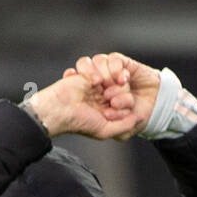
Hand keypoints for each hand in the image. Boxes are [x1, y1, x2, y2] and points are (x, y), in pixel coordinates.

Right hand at [26, 52, 157, 139]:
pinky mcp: (85, 74)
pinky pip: (97, 65)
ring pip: (111, 75)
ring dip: (108, 79)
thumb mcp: (105, 130)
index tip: (113, 108)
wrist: (58, 111)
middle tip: (106, 97)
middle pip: (122, 86)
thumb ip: (123, 126)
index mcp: (108, 110)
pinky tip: (91, 82)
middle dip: (118, 89)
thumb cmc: (80, 123)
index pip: (127, 101)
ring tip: (99, 87)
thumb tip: (138, 118)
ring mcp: (95, 85)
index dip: (125, 102)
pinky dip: (96, 73)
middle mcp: (103, 97)